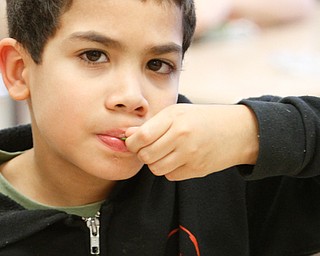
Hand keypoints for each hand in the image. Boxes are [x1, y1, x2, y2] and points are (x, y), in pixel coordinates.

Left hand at [125, 104, 258, 180]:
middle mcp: (182, 137)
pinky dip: (169, 169)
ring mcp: (190, 155)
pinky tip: (178, 159)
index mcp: (175, 118)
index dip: (132, 143)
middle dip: (142, 154)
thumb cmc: (204, 118)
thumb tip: (127, 135)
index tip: (134, 142)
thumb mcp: (177, 113)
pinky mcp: (197, 170)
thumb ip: (152, 124)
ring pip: (156, 169)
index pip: (141, 137)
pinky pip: (171, 176)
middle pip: (146, 156)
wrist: (238, 131)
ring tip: (164, 152)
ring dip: (155, 162)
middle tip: (148, 147)